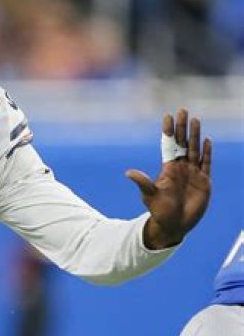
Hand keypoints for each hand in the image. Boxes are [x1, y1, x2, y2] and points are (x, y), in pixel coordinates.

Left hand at [126, 109, 212, 248]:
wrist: (174, 225)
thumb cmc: (159, 211)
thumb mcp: (149, 195)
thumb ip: (142, 183)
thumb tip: (128, 172)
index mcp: (168, 168)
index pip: (169, 144)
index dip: (169, 131)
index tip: (167, 116)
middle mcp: (181, 167)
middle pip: (183, 143)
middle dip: (182, 127)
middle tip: (182, 110)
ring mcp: (193, 173)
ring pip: (195, 150)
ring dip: (195, 135)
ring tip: (195, 120)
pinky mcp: (204, 182)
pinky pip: (206, 164)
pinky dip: (207, 153)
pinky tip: (207, 140)